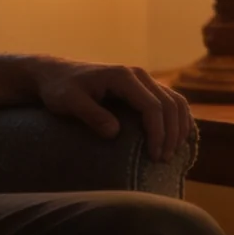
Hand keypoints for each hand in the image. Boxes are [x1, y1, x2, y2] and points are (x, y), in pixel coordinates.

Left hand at [30, 57, 192, 162]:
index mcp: (122, 76)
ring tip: (170, 152)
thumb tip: (115, 132)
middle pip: (170, 104)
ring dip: (179, 127)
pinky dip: (177, 120)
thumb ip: (91, 114)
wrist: (54, 74)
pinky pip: (170, 101)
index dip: (157, 133)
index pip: (152, 106)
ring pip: (175, 102)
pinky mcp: (142, 87)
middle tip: (163, 160)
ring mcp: (142, 79)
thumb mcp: (68, 102)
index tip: (154, 155)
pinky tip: (174, 139)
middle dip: (171, 134)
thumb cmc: (59, 88)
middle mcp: (138, 74)